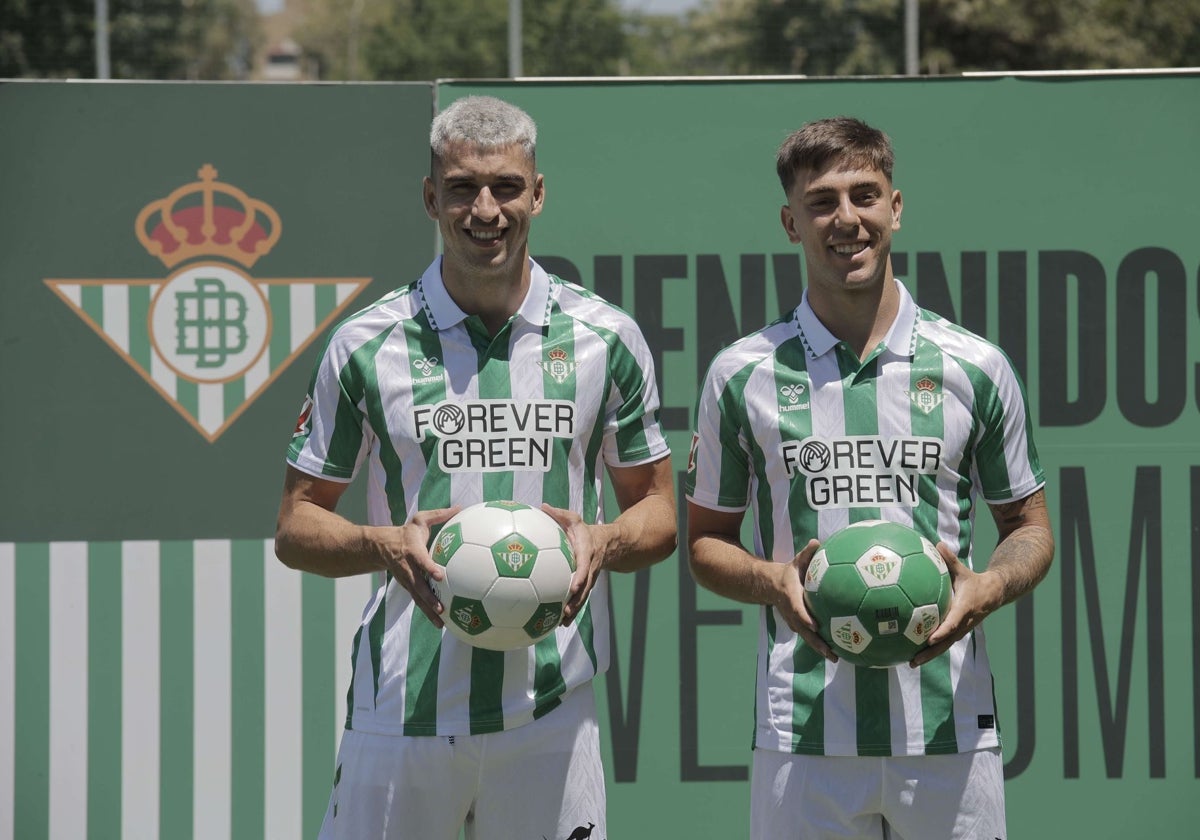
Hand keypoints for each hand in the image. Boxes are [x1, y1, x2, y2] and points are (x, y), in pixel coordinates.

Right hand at [369, 506, 459, 627]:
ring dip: (428, 611)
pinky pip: (419, 601)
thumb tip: (460, 507)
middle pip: (418, 586)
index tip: (439, 575)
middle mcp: (408, 568)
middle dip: (428, 598)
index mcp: (413, 551)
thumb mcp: (420, 520)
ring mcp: (407, 580)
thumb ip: (440, 514)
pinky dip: (428, 613)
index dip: (428, 568)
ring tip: (441, 623)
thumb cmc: (407, 532)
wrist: (382, 547)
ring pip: (418, 598)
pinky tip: (441, 623)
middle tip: (441, 608)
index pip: (421, 561)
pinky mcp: (409, 588)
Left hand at [540, 504, 600, 626]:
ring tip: (561, 623)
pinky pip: (579, 599)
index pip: (585, 566)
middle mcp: (589, 568)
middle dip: (576, 600)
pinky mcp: (585, 585)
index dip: (580, 576)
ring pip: (582, 597)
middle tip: (565, 612)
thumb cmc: (584, 530)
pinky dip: (571, 611)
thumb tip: (542, 506)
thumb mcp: (574, 519)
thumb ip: (559, 514)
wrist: (607, 543)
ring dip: (574, 610)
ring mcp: (589, 579)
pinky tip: (558, 623)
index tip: (574, 586)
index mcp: (586, 552)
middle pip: (585, 587)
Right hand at [775, 539, 837, 661]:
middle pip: (804, 631)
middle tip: (831, 652)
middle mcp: (792, 613)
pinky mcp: (798, 625)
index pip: (797, 609)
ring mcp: (794, 621)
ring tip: (837, 658)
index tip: (816, 625)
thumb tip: (817, 541)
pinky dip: (821, 644)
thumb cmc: (788, 573)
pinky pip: (810, 636)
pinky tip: (837, 651)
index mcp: (791, 597)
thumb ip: (806, 553)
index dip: (805, 618)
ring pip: (807, 637)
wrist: (769, 586)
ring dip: (820, 648)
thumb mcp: (795, 561)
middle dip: (817, 643)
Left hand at [910, 542, 1004, 666]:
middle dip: (930, 652)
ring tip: (910, 663)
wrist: (995, 594)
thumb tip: (936, 543)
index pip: (953, 623)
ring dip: (929, 655)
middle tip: (913, 660)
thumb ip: (949, 559)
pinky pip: (944, 642)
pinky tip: (913, 652)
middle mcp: (963, 623)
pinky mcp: (958, 631)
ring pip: (944, 646)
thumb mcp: (963, 570)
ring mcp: (961, 630)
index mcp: (965, 609)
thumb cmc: (974, 580)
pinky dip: (930, 649)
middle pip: (946, 642)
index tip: (929, 639)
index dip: (942, 631)